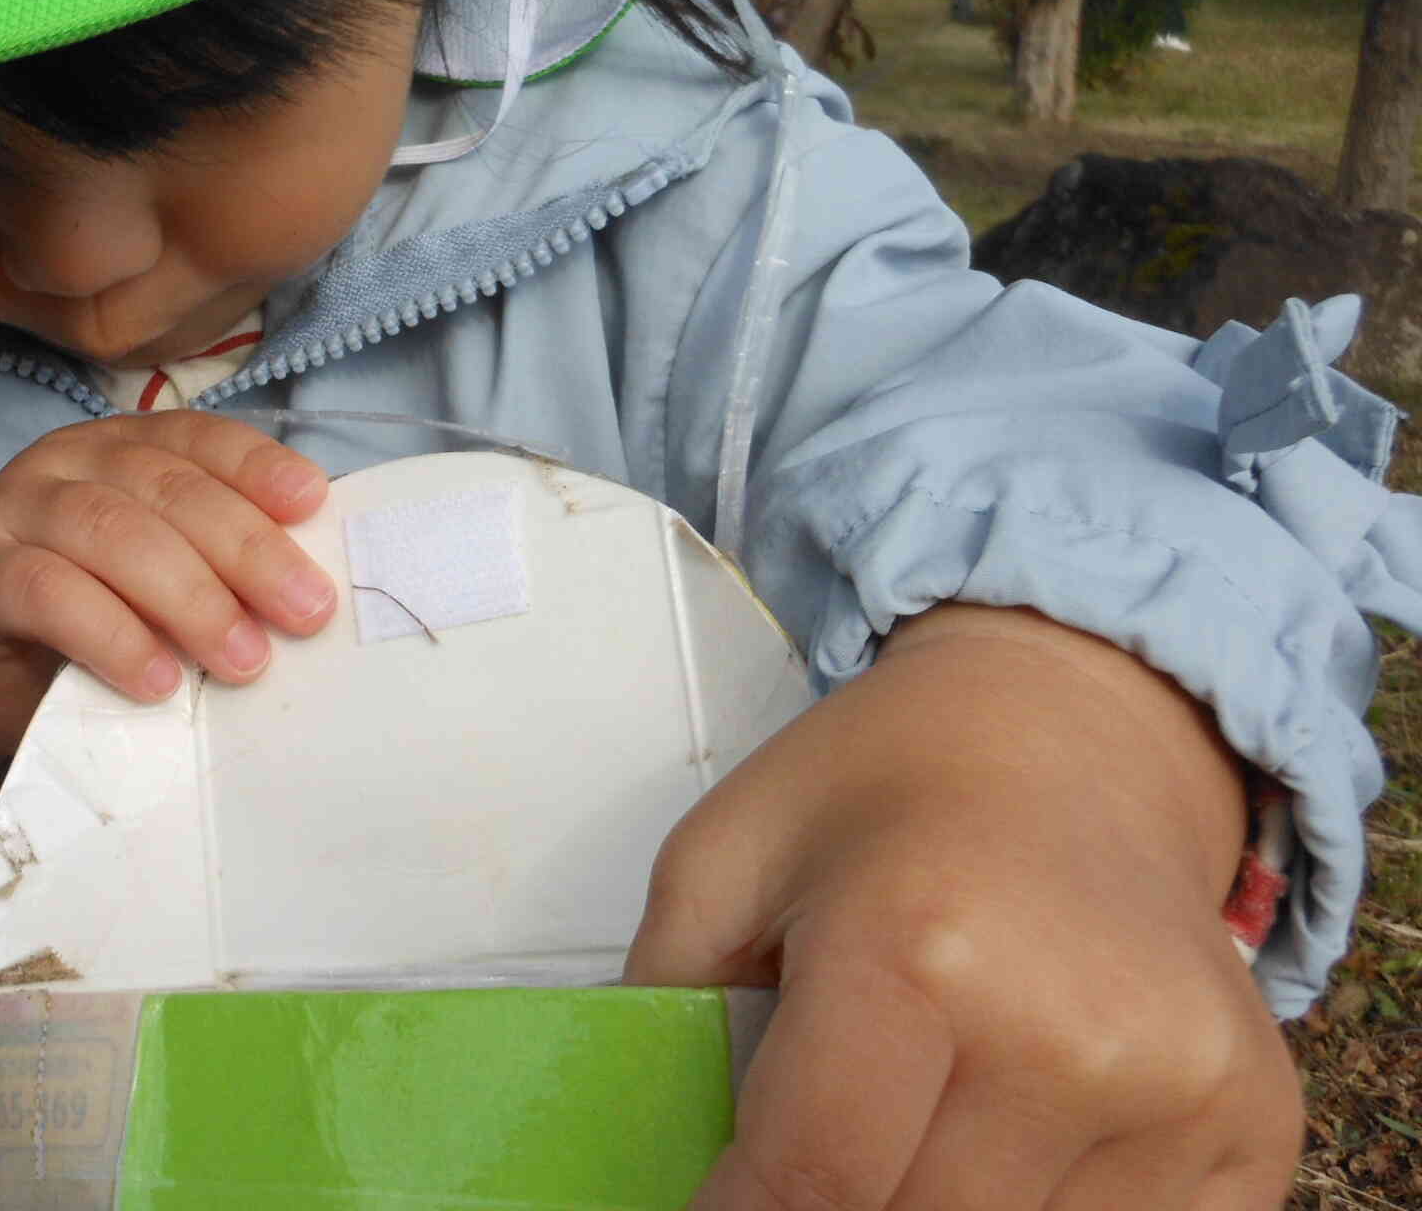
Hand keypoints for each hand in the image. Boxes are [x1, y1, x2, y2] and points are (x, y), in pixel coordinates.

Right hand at [0, 415, 332, 832]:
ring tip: (242, 659)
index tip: (313, 506)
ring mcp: (16, 510)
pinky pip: (47, 593)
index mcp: (125, 446)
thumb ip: (218, 569)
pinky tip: (157, 680)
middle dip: (245, 549)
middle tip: (304, 613)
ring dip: (189, 597)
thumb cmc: (91, 621)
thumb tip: (309, 594)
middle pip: (166, 486)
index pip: (199, 438)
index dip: (258, 467)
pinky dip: (112, 635)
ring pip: (110, 531)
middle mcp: (69, 460)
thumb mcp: (162, 583)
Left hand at [627, 605, 1300, 1210]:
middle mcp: (1067, 1027)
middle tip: (804, 1156)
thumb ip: (665, 1007)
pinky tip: (1007, 1139)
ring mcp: (1177, 1088)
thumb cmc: (884, 792)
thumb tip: (642, 1147)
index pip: (814, 1178)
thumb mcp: (724, 856)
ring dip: (937, 1206)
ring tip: (912, 1118)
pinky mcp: (1255, 1127)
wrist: (1072, 733)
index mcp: (916, 945)